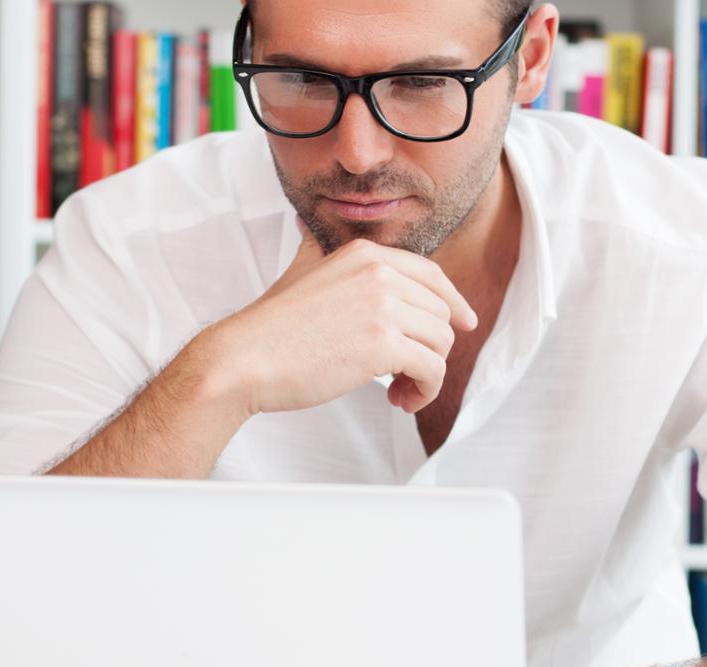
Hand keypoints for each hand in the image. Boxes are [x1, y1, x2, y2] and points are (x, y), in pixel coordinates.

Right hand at [193, 231, 477, 415]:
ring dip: (427, 375)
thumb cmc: (269, 328)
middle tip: (405, 376)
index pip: (432, 276)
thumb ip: (313, 250)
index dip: (453, 303)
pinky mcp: (383, 344)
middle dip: (429, 349)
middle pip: (440, 314)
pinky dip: (424, 391)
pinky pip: (432, 369)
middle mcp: (379, 273)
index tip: (464, 324)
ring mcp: (382, 307)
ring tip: (400, 392)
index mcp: (364, 255)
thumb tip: (305, 227)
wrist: (243, 359)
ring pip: (441, 343)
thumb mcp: (298, 272)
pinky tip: (399, 401)